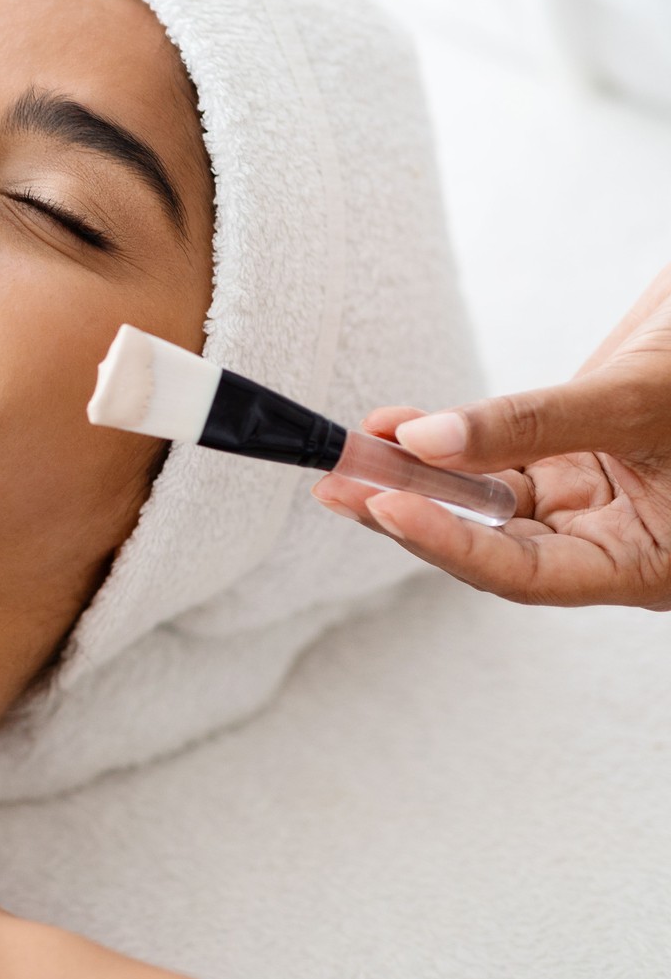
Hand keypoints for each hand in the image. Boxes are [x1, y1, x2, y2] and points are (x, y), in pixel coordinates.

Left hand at [313, 263, 670, 607]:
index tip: (388, 511)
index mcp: (652, 564)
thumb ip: (532, 423)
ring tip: (349, 455)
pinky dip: (440, 441)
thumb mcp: (634, 401)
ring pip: (483, 501)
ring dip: (413, 476)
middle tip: (339, 490)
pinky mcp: (570, 455)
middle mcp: (617, 541)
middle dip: (414, 515)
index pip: (532, 577)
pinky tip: (391, 425)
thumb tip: (426, 439)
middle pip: (496, 545)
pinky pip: (491, 458)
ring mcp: (593, 498)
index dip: (456, 548)